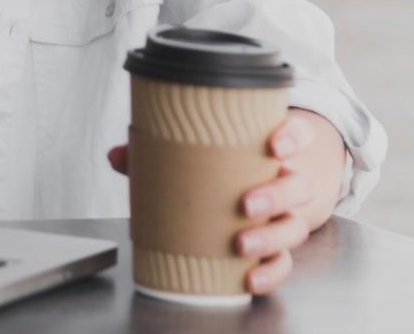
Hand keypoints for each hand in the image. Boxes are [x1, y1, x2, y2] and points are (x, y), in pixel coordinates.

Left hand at [107, 109, 342, 296]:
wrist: (246, 195)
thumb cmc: (217, 168)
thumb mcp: (190, 155)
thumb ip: (153, 153)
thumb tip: (116, 156)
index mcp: (267, 151)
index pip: (295, 136)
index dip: (291, 138)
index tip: (274, 144)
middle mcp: (284, 182)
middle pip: (297, 186)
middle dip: (275, 195)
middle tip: (246, 204)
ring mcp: (285, 216)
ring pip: (295, 226)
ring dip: (272, 236)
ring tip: (242, 244)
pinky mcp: (278, 247)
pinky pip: (284, 262)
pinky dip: (270, 272)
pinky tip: (249, 277)